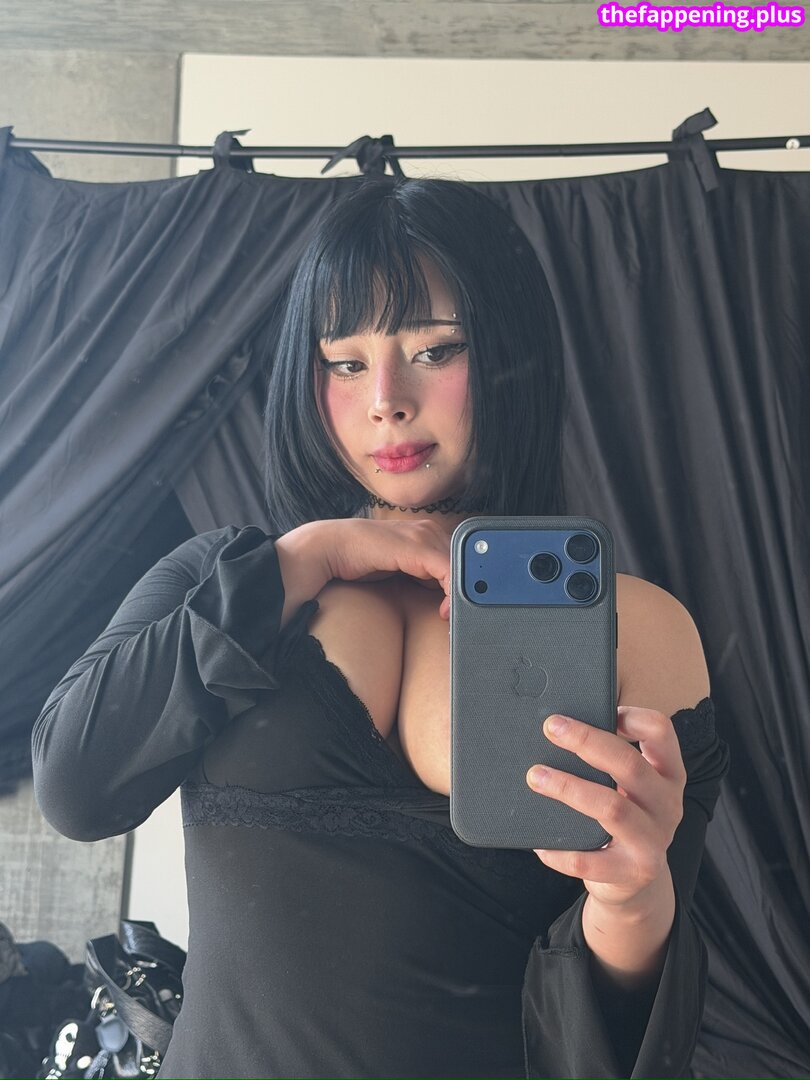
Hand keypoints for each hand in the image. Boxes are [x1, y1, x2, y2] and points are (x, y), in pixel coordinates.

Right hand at [310, 518, 452, 619]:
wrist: (331, 548)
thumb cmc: (360, 560)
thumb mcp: (400, 570)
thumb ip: (421, 575)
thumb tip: (442, 597)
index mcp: (426, 534)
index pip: (460, 559)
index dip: (464, 584)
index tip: (461, 609)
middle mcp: (429, 531)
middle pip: (465, 562)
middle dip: (467, 590)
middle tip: (464, 616)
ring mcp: (425, 536)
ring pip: (461, 567)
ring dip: (462, 594)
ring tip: (456, 617)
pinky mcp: (419, 547)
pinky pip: (449, 571)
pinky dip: (452, 593)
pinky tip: (445, 611)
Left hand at [525, 706, 686, 908]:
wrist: (637, 883)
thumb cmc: (624, 817)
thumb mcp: (630, 787)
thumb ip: (610, 759)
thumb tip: (561, 726)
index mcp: (668, 774)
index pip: (661, 732)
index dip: (632, 716)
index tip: (602, 709)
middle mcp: (667, 805)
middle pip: (630, 765)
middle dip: (586, 741)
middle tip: (551, 728)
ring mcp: (652, 841)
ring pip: (611, 808)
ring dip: (569, 788)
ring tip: (535, 776)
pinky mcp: (631, 873)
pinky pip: (590, 861)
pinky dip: (561, 851)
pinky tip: (540, 843)